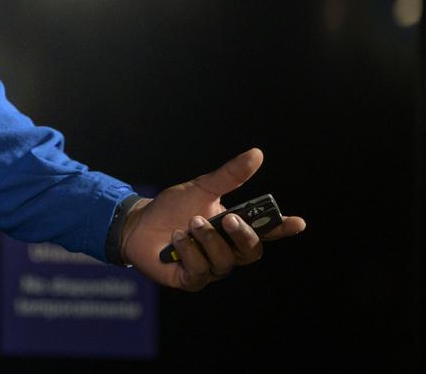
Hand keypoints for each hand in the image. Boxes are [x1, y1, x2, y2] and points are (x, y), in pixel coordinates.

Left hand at [120, 147, 305, 291]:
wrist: (137, 224)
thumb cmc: (173, 207)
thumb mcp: (201, 188)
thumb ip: (229, 176)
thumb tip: (257, 154)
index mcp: (234, 229)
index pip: (265, 232)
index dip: (282, 229)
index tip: (297, 222)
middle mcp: (227, 251)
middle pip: (251, 252)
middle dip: (242, 236)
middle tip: (228, 219)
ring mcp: (210, 268)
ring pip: (224, 262)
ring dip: (208, 240)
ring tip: (191, 223)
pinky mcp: (190, 279)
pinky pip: (200, 271)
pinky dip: (189, 251)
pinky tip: (176, 237)